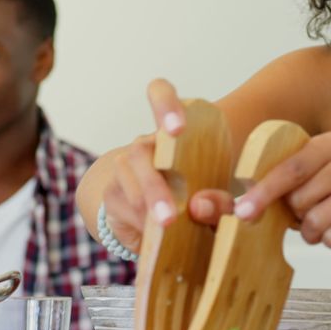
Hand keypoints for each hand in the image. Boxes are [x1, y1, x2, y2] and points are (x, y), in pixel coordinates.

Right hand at [102, 79, 232, 249]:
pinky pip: (124, 209)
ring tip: (168, 228)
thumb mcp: (217, 195)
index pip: (160, 93)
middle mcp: (145, 143)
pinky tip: (157, 236)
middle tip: (170, 216)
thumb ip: (219, 202)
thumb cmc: (198, 191)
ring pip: (131, 186)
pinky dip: (143, 225)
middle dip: (155, 186)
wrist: (159, 210)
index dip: (165, 105)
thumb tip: (200, 207)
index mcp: (173, 127)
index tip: (177, 129)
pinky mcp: (111, 193)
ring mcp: (124, 166)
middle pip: (140, 152)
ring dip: (150, 211)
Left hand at [232, 131, 330, 272]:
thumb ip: (271, 192)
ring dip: (314, 232)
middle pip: (302, 195)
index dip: (264, 191)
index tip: (243, 212)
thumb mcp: (308, 191)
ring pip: (318, 218)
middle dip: (296, 215)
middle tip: (309, 215)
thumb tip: (221, 205)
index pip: (290, 166)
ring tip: (329, 225)